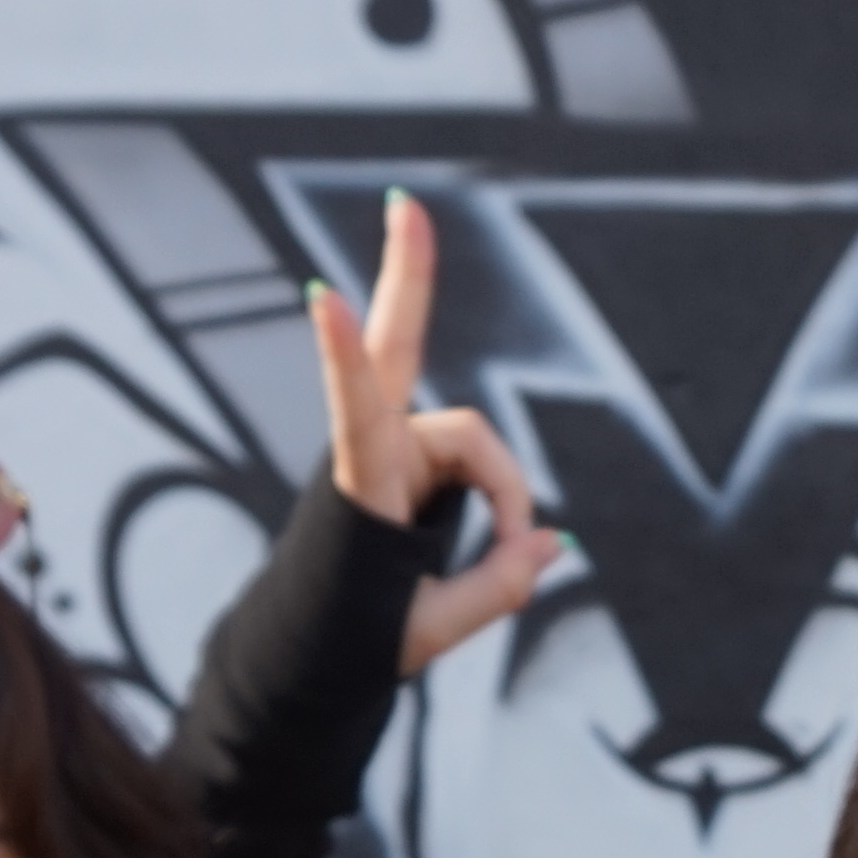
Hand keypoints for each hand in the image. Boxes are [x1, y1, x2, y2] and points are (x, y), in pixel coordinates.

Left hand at [311, 190, 557, 675]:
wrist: (307, 653)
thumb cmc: (353, 640)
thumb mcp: (430, 630)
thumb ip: (498, 588)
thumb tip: (550, 543)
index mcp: (363, 494)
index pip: (356, 415)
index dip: (343, 357)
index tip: (322, 295)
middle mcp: (378, 457)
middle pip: (398, 353)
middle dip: (409, 277)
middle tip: (404, 204)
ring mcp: (397, 454)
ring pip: (478, 448)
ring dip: (505, 495)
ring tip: (515, 555)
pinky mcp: (413, 464)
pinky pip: (478, 469)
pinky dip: (501, 501)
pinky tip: (514, 538)